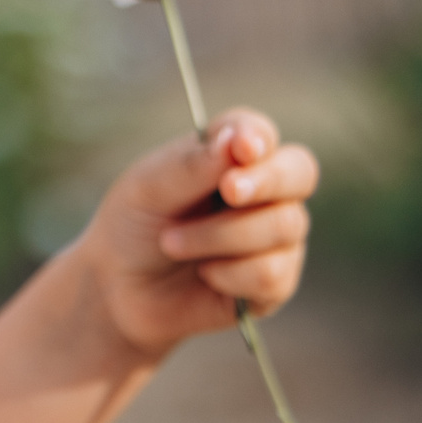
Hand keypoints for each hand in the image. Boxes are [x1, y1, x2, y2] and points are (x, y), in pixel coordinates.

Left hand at [70, 108, 319, 360]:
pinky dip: (230, 274)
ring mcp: (275, 235)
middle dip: (267, 180)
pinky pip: (273, 273)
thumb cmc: (135, 225)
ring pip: (284, 225)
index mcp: (231, 154)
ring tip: (172, 243)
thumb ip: (194, 165)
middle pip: (301, 172)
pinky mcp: (275, 281)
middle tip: (229, 190)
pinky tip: (205, 274)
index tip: (241, 149)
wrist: (121, 288)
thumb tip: (238, 140)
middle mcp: (264, 189)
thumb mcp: (149, 188)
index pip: (261, 134)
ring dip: (221, 236)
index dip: (257, 138)